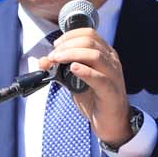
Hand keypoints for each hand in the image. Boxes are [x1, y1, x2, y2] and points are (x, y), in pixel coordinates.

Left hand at [38, 28, 132, 146]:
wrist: (111, 123)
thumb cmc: (95, 99)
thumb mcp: (75, 81)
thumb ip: (61, 69)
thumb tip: (43, 60)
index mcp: (105, 54)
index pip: (89, 33)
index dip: (69, 36)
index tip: (55, 45)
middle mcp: (111, 61)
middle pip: (90, 41)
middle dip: (67, 45)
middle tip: (53, 55)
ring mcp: (113, 75)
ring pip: (95, 55)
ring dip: (72, 54)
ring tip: (57, 60)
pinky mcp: (111, 91)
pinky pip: (99, 78)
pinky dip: (85, 71)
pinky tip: (73, 69)